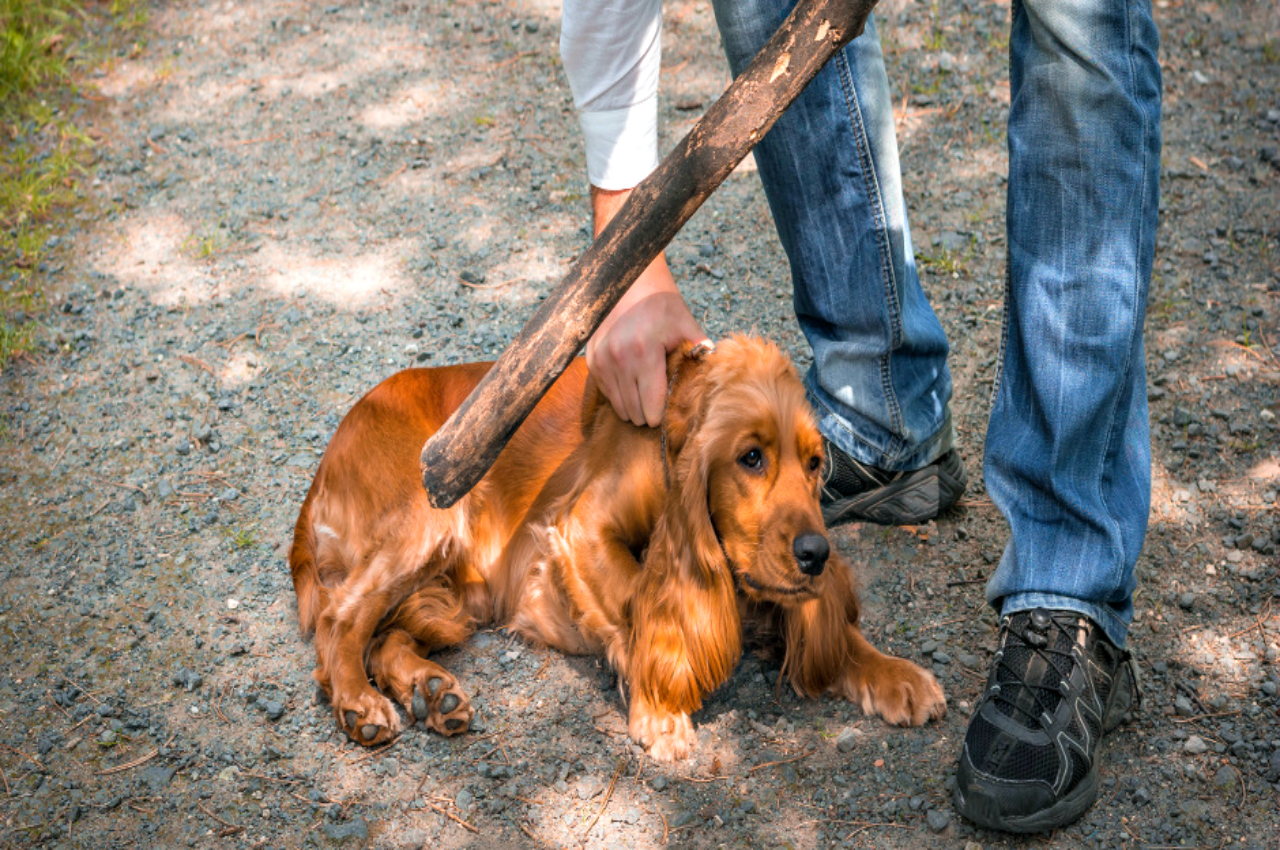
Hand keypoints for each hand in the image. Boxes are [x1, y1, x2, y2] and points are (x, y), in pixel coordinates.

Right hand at [587, 269, 704, 426]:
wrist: (629, 282)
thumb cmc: (661, 304)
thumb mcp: (686, 324)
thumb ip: (702, 352)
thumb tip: (713, 378)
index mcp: (644, 352)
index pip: (651, 406)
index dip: (662, 414)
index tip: (670, 410)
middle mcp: (618, 359)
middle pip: (635, 413)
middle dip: (648, 413)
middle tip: (660, 401)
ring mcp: (601, 361)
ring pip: (619, 407)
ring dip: (633, 406)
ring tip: (646, 391)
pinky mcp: (592, 361)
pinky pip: (607, 394)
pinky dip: (620, 394)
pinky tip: (632, 380)